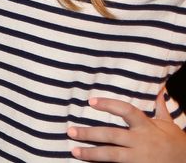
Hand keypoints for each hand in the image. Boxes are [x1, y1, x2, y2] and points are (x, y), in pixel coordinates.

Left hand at [68, 90, 185, 161]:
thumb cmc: (176, 144)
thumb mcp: (169, 125)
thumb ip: (160, 108)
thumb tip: (160, 89)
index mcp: (146, 127)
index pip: (126, 111)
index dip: (109, 105)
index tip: (91, 101)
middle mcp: (141, 141)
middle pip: (112, 135)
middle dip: (90, 133)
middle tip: (70, 131)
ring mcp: (139, 158)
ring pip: (112, 155)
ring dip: (91, 153)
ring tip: (74, 150)